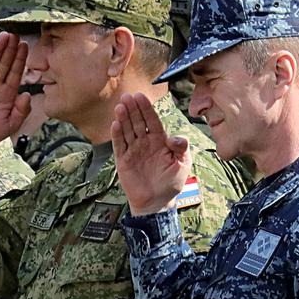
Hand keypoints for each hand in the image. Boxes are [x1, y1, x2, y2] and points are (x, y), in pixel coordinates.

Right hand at [0, 33, 31, 170]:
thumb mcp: (10, 124)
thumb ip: (21, 111)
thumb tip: (28, 95)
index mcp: (7, 93)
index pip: (15, 72)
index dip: (20, 59)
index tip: (24, 45)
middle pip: (4, 63)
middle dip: (9, 49)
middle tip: (15, 34)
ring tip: (3, 36)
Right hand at [112, 91, 191, 214]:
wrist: (157, 202)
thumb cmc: (171, 183)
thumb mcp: (183, 164)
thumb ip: (181, 147)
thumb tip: (172, 137)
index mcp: (159, 140)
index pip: (152, 120)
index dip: (146, 109)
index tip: (140, 96)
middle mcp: (145, 143)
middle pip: (138, 122)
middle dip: (133, 109)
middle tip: (128, 96)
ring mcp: (133, 151)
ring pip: (127, 131)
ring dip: (123, 118)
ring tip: (120, 106)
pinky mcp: (123, 161)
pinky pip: (119, 145)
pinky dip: (117, 135)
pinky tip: (115, 124)